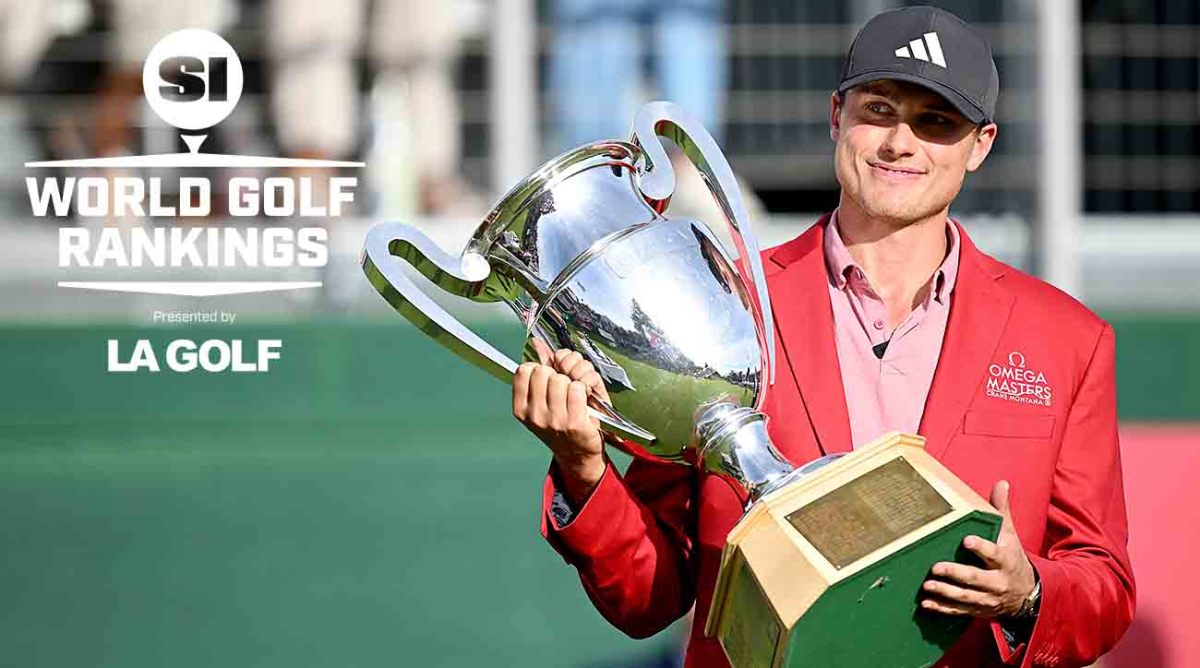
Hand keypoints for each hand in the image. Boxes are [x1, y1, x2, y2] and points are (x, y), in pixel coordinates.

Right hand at [512, 339, 608, 504]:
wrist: (578, 454)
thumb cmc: (560, 424)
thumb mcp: (541, 401)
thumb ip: (538, 371)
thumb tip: (536, 342)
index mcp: (522, 410)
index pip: (523, 371)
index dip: (539, 369)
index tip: (547, 379)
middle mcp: (535, 417)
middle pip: (544, 372)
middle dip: (557, 375)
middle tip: (563, 389)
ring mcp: (554, 421)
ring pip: (561, 379)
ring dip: (572, 383)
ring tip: (574, 396)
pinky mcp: (574, 423)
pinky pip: (577, 388)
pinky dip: (584, 390)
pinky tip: (583, 401)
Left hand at [920, 480, 1036, 619]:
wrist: (1027, 594)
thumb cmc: (1012, 557)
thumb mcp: (1010, 535)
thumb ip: (1002, 510)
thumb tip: (1001, 483)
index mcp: (1005, 560)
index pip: (994, 554)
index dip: (982, 548)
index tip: (967, 540)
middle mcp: (997, 581)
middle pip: (976, 578)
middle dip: (956, 574)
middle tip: (936, 567)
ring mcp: (987, 598)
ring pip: (966, 597)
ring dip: (946, 592)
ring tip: (927, 585)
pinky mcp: (978, 609)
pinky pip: (959, 611)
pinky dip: (942, 609)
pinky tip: (927, 604)